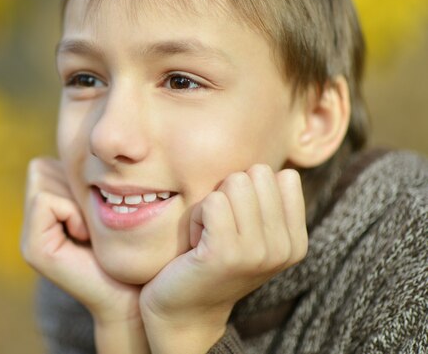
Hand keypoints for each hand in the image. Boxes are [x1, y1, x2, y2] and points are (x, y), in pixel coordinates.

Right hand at [21, 158, 148, 352]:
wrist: (132, 296)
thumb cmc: (129, 250)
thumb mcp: (106, 205)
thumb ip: (88, 180)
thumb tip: (88, 145)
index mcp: (46, 213)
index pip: (43, 165)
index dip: (73, 178)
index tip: (95, 212)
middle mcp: (32, 224)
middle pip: (41, 168)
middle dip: (72, 186)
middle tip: (92, 222)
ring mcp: (29, 239)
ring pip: (42, 179)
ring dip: (74, 200)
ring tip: (90, 231)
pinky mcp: (34, 249)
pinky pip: (46, 201)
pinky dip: (72, 213)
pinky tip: (86, 237)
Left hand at [139, 165, 307, 353]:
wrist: (185, 312)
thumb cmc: (213, 262)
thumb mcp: (253, 234)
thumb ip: (268, 203)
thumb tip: (279, 167)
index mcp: (296, 241)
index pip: (284, 176)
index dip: (252, 190)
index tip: (239, 223)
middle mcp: (284, 247)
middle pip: (257, 173)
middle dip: (229, 194)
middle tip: (219, 229)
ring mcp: (258, 251)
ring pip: (234, 182)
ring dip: (210, 205)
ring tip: (208, 236)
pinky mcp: (226, 253)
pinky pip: (212, 202)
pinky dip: (196, 216)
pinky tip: (196, 244)